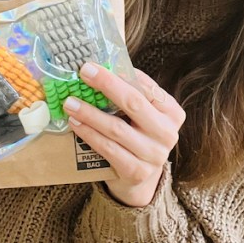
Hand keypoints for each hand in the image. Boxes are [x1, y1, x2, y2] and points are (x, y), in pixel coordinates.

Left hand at [64, 64, 185, 207]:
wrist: (140, 178)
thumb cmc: (137, 136)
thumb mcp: (142, 115)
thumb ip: (130, 92)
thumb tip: (101, 65)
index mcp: (172, 113)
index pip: (148, 87)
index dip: (123, 73)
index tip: (99, 63)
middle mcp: (168, 133)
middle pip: (134, 103)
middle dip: (107, 85)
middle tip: (84, 72)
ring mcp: (154, 155)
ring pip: (117, 128)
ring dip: (90, 113)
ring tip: (70, 102)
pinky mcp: (136, 171)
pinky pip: (108, 148)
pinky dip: (89, 134)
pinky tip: (75, 123)